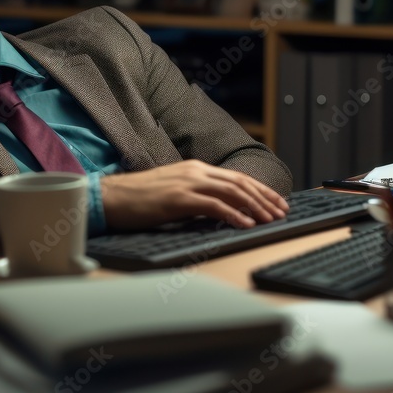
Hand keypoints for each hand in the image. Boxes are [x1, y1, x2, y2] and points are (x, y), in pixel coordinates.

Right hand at [100, 160, 289, 230]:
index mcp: (195, 168)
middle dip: (265, 198)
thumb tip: (219, 210)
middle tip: (282, 212)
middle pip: (240, 182)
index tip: (276, 202)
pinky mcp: (179, 198)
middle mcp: (195, 171)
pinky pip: (214, 205)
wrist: (110, 197)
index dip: (260, 190)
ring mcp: (187, 183)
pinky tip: (246, 224)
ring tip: (270, 220)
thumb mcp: (173, 191)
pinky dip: (234, 215)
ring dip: (255, 207)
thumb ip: (196, 196)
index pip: (236, 177)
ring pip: (232, 191)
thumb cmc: (138, 198)